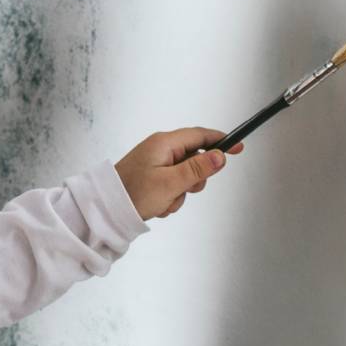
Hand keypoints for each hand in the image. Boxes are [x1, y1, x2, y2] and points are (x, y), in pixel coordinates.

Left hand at [115, 129, 234, 219]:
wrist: (107, 209)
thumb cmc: (134, 193)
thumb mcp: (171, 182)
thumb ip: (198, 169)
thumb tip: (220, 156)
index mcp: (165, 143)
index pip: (201, 136)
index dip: (221, 141)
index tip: (238, 148)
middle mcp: (161, 149)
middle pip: (195, 158)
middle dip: (195, 179)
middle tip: (185, 189)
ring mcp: (156, 162)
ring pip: (185, 176)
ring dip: (180, 192)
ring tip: (165, 200)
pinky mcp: (152, 176)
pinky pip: (173, 185)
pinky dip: (170, 197)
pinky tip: (158, 204)